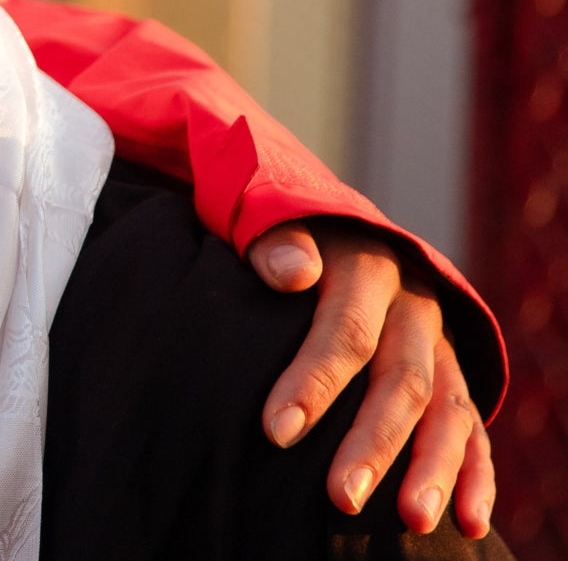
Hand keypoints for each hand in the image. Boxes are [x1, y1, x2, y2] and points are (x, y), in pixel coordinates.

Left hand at [248, 218, 492, 537]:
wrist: (338, 229)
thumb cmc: (280, 237)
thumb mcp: (266, 218)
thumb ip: (272, 241)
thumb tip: (293, 272)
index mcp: (368, 268)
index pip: (345, 329)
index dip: (314, 380)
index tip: (276, 431)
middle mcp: (414, 308)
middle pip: (401, 381)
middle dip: (373, 443)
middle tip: (340, 497)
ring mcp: (439, 345)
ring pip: (448, 410)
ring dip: (433, 469)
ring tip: (413, 520)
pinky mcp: (452, 376)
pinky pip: (473, 430)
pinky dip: (475, 477)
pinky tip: (467, 523)